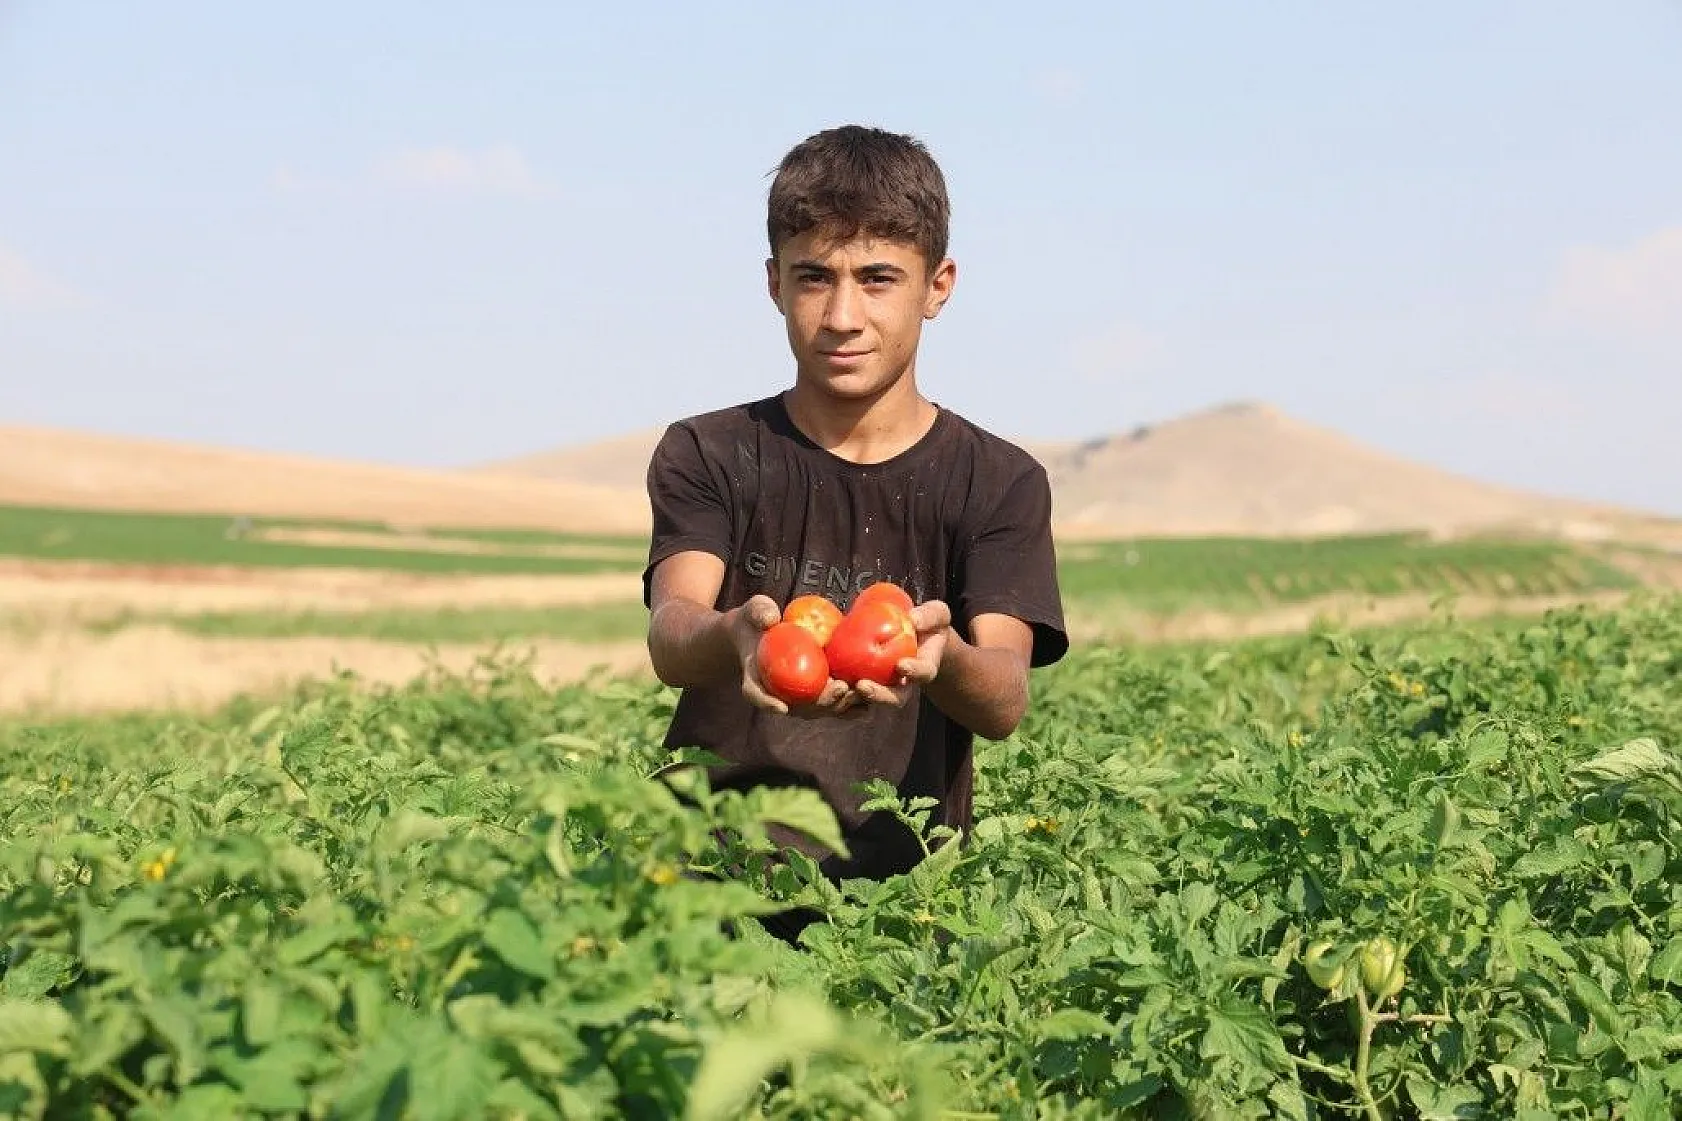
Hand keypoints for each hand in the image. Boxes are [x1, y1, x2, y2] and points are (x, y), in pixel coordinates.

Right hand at [728, 595, 857, 716]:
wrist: (764, 630)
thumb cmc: (758, 620)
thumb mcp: (755, 611)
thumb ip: (760, 612)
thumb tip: (771, 618)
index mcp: (755, 679)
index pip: (757, 695)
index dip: (767, 703)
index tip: (781, 707)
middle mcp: (777, 695)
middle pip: (798, 708)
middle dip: (821, 703)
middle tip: (840, 688)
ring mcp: (798, 697)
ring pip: (819, 709)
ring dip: (840, 706)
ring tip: (860, 691)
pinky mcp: (816, 693)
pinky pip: (832, 704)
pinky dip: (849, 708)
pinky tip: (868, 703)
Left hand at [850, 599, 951, 708]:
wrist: (915, 633)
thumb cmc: (928, 623)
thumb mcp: (936, 614)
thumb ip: (929, 616)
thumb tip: (913, 619)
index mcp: (924, 668)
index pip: (923, 674)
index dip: (914, 672)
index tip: (902, 665)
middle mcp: (905, 683)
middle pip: (894, 697)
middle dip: (878, 695)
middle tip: (862, 686)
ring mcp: (886, 685)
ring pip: (871, 700)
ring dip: (855, 698)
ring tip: (840, 686)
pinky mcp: (867, 680)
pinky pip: (854, 692)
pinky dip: (841, 692)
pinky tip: (826, 682)